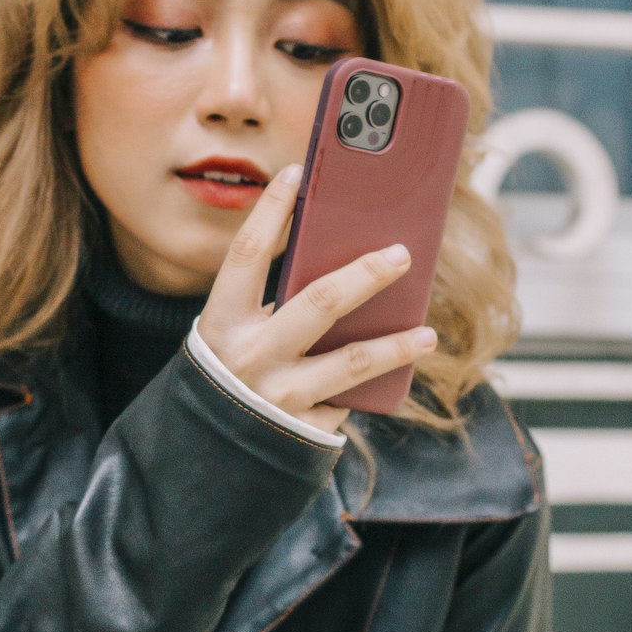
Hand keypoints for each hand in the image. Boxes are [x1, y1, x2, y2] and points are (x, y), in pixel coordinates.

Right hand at [198, 164, 437, 435]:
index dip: (270, 210)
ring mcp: (278, 397)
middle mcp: (249, 357)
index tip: (297, 172)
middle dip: (366, 274)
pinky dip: (370, 388)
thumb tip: (342, 266)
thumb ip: (272, 307)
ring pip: (352, 363)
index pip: (247, 254)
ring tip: (427, 333)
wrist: (205, 459)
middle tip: (402, 254)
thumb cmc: (229, 377)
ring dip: (396, 345)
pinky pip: (347, 400)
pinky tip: (395, 378)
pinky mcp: (303, 431)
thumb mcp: (233, 337)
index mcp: (222, 323)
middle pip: (319, 302)